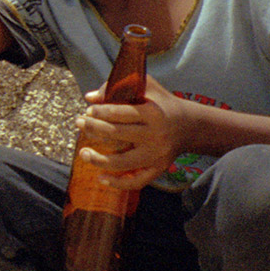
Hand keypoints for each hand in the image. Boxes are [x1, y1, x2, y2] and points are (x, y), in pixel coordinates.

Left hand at [76, 75, 186, 189]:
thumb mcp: (147, 87)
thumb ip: (118, 87)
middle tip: (78, 123)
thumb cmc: (162, 103)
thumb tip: (89, 97)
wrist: (191, 125)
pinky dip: (118, 183)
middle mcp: (155, 135)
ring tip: (83, 152)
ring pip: (123, 162)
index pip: (121, 113)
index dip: (100, 112)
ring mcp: (157, 155)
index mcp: (152, 113)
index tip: (88, 111)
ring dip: (99, 159)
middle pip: (117, 135)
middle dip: (93, 129)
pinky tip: (101, 178)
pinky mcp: (159, 169)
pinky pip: (137, 181)